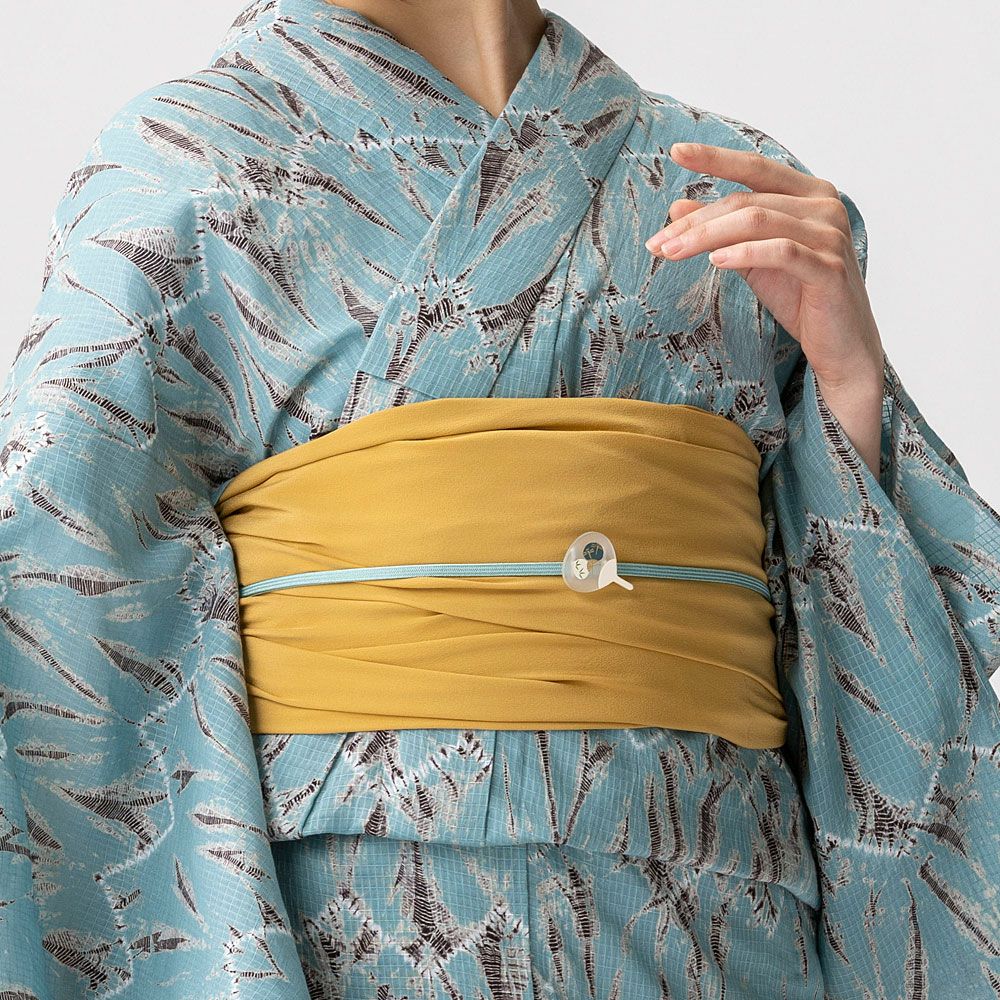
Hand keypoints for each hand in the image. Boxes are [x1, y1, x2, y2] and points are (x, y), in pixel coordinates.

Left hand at [644, 142, 884, 396]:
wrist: (838, 344)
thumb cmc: (798, 296)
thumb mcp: (750, 258)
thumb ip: (720, 230)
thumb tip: (676, 207)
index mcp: (808, 194)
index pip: (755, 168)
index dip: (715, 158)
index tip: (676, 152)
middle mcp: (824, 205)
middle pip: (746, 201)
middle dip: (696, 222)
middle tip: (657, 242)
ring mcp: (831, 234)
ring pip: (758, 221)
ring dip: (707, 237)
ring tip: (672, 253)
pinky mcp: (830, 268)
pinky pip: (781, 252)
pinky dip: (744, 253)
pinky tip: (715, 261)